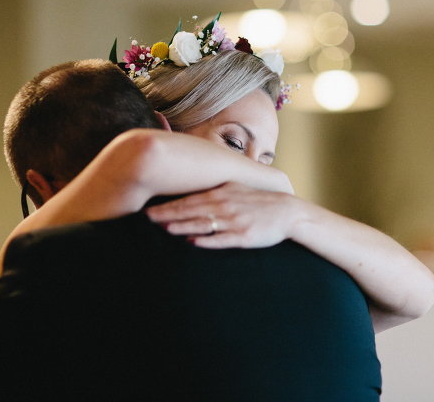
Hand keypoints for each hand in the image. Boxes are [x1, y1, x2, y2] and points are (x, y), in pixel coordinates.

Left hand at [145, 182, 299, 248]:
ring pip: (202, 224)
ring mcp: (233, 221)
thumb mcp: (236, 190)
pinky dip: (206, 241)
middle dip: (167, 215)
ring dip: (182, 226)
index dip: (167, 205)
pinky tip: (192, 242)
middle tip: (145, 218)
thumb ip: (214, 192)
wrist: (288, 213)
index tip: (147, 209)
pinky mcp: (243, 236)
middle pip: (190, 211)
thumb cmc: (259, 202)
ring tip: (163, 228)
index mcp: (220, 194)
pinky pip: (221, 240)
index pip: (187, 200)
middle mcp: (224, 205)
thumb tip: (192, 197)